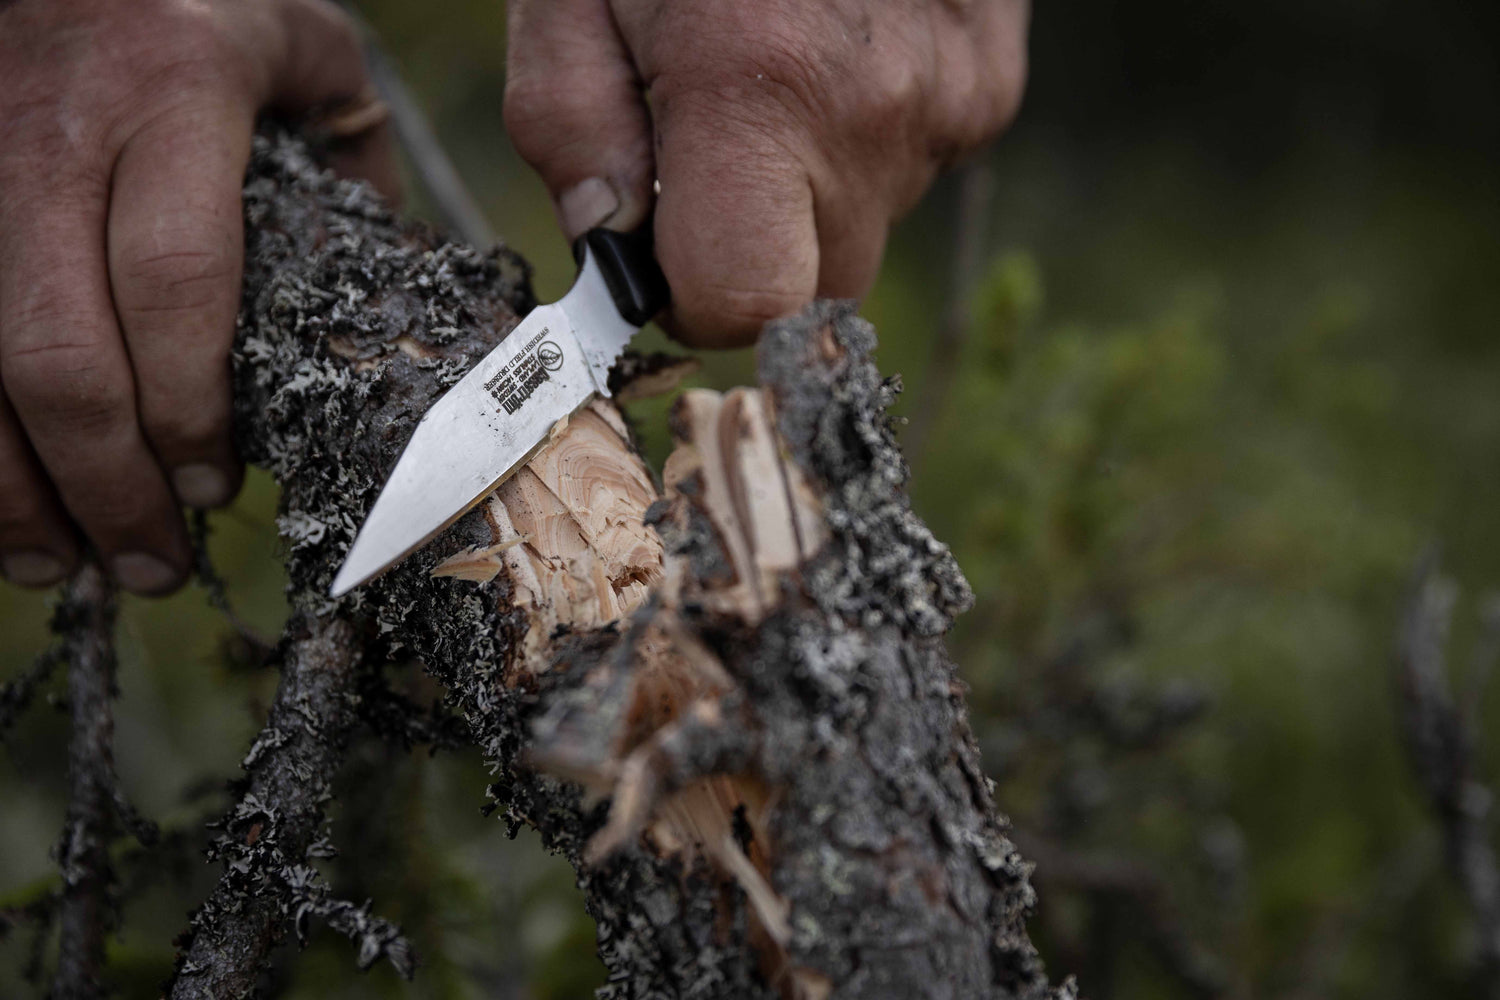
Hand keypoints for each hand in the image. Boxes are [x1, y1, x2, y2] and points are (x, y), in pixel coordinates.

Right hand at [0, 0, 394, 593]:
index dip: (189, 406)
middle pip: (55, 352)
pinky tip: (6, 507)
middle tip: (156, 560)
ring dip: (14, 491)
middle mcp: (49, 134)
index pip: (175, 283)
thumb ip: (350, 155)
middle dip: (106, 484)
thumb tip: (400, 288)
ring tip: (69, 566)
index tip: (219, 483)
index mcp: (170, 94)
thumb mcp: (301, 48)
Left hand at [504, 0, 1027, 346]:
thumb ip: (569, 123)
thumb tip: (609, 242)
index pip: (746, 307)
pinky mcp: (995, 76)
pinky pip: (915, 163)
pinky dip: (864, 134)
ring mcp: (956, 96)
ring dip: (807, 184)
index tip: (659, 256)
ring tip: (776, 61)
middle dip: (750, 250)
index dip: (692, 301)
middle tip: (709, 147)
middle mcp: (877, 110)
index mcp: (758, 88)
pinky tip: (835, 42)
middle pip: (812, 289)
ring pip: (863, 225)